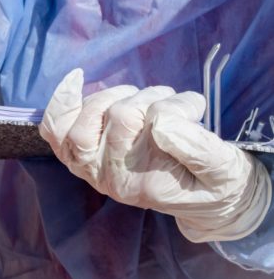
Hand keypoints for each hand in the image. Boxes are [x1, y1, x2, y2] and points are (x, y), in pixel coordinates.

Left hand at [40, 69, 271, 241]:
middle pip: (121, 114)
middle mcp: (108, 177)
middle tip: (173, 105)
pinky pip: (56, 126)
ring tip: (151, 101)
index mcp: (140, 185)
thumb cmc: (216, 183)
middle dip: (151, 99)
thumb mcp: (223, 171)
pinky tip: (77, 78)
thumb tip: (162, 123)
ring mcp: (89, 165)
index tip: (195, 110)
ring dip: (125, 94)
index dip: (174, 107)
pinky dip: (64, 100)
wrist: (205, 200)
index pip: (151, 125)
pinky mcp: (79, 152)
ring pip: (93, 110)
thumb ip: (198, 150)